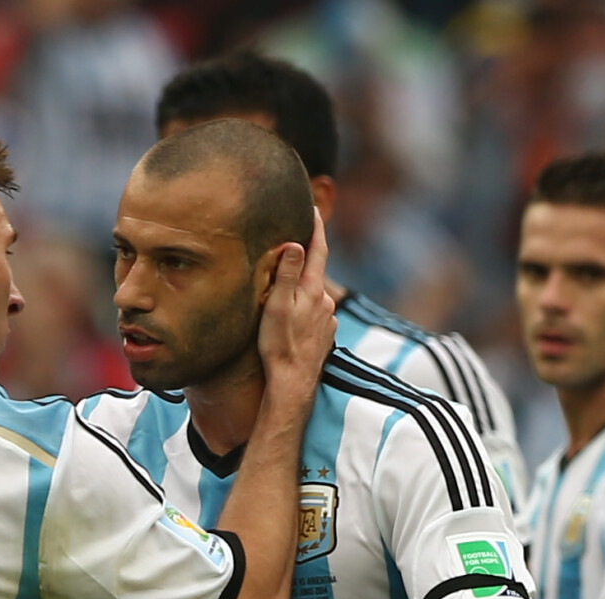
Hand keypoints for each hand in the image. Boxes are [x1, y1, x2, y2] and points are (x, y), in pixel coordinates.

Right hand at [257, 207, 335, 388]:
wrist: (293, 383)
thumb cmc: (279, 345)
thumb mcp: (277, 306)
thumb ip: (287, 274)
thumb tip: (295, 244)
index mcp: (313, 290)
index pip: (318, 250)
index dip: (315, 228)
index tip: (313, 209)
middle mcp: (326, 302)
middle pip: (315, 271)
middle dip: (305, 259)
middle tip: (289, 248)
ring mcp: (328, 319)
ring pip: (314, 295)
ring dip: (302, 289)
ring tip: (284, 291)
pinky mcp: (325, 335)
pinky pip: (314, 314)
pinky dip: (304, 309)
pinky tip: (291, 320)